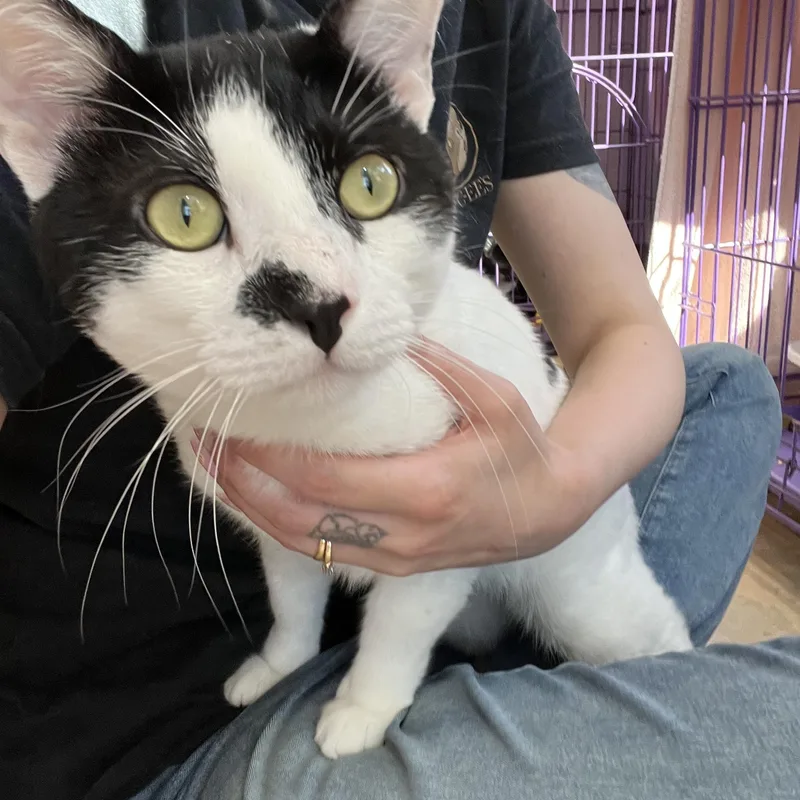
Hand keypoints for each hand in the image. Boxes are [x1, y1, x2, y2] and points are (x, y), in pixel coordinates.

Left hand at [207, 343, 585, 575]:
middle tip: (203, 443)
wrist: (549, 513)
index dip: (270, 457)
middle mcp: (401, 534)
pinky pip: (321, 553)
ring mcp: (394, 559)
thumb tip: (376, 332)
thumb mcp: (495, 396)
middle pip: (299, 518)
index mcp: (425, 489)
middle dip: (242, 482)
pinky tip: (255, 499)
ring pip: (302, 545)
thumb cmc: (522, 449)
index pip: (324, 478)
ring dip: (250, 509)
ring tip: (213, 468)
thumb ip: (438, 364)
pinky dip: (279, 527)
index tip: (232, 425)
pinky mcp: (392, 569)